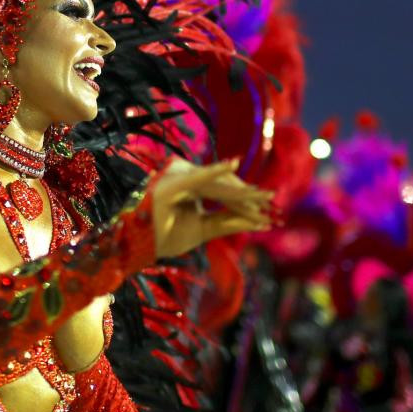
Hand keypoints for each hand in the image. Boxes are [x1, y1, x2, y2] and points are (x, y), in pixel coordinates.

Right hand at [151, 158, 272, 258]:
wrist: (137, 246)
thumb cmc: (165, 236)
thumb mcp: (203, 229)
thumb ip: (227, 222)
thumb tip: (258, 223)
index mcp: (192, 186)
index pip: (225, 192)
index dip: (247, 202)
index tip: (271, 212)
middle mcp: (187, 178)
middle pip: (225, 188)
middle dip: (250, 199)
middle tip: (275, 209)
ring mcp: (178, 179)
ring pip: (217, 186)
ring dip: (240, 194)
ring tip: (264, 199)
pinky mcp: (172, 184)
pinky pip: (197, 177)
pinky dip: (214, 171)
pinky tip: (232, 165)